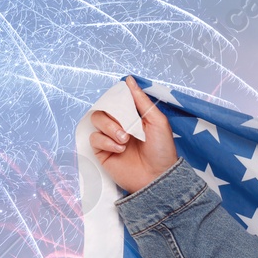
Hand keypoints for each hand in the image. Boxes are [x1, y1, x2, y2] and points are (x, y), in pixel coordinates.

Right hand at [88, 75, 178, 194]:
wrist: (158, 178)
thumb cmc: (162, 151)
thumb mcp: (157, 122)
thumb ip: (142, 101)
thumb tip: (129, 80)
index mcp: (133, 116)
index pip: (117, 100)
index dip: (118, 99)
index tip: (124, 104)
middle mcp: (120, 125)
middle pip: (104, 108)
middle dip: (114, 116)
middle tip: (127, 128)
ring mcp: (110, 138)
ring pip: (96, 120)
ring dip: (110, 128)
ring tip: (124, 139)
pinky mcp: (102, 152)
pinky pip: (95, 138)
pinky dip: (106, 141)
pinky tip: (120, 149)